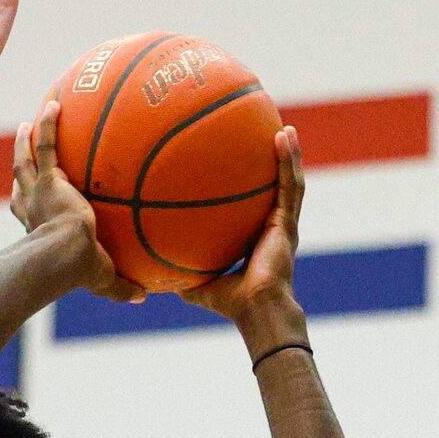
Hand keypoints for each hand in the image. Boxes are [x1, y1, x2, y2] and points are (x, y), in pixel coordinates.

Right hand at [12, 100, 143, 302]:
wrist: (66, 255)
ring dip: (24, 143)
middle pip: (20, 184)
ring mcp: (38, 193)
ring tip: (25, 125)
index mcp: (40, 230)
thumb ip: (123, 287)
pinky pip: (49, 145)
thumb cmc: (79, 272)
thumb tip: (144, 296)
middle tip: (21, 153)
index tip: (25, 195)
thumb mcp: (104, 280)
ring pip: (25, 162)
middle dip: (19, 168)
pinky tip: (55, 104)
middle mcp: (33, 210)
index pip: (28, 214)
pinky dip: (50, 124)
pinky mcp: (49, 180)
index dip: (25, 204)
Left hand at [182, 126, 307, 349]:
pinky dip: (288, 160)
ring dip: (287, 154)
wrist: (255, 309)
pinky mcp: (287, 222)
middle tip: (265, 137)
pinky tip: (284, 136)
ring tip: (284, 128)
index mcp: (254, 239)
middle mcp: (271, 228)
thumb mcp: (196, 284)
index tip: (240, 167)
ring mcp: (282, 224)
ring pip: (289, 181)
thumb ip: (179, 272)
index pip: (252, 208)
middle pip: (272, 188)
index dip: (250, 189)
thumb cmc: (230, 303)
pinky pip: (290, 185)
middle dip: (272, 164)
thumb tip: (148, 267)